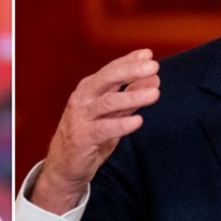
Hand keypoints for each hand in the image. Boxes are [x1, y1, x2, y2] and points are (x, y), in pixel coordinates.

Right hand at [31, 49, 160, 213]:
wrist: (65, 166)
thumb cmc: (90, 135)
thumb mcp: (112, 113)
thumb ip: (130, 96)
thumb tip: (154, 78)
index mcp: (89, 89)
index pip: (111, 70)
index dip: (129, 61)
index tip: (148, 54)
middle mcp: (82, 99)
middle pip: (107, 79)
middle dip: (131, 71)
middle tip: (153, 66)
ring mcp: (80, 117)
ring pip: (107, 102)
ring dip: (132, 96)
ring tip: (155, 93)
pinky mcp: (81, 138)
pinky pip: (104, 128)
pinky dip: (122, 124)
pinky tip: (138, 121)